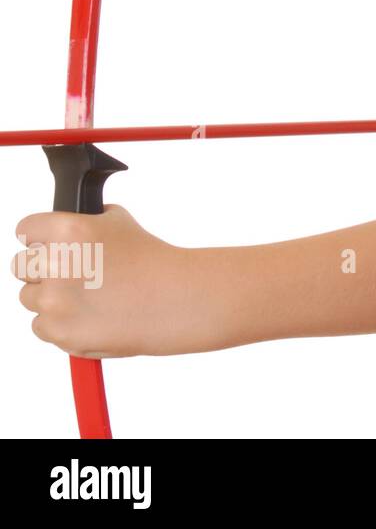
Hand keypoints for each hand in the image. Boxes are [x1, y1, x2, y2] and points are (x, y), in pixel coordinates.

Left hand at [12, 204, 219, 357]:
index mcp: (67, 230)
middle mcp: (54, 263)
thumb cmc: (152, 261)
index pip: (25, 230)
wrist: (176, 299)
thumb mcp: (119, 222)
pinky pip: (41, 326)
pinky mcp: (58, 331)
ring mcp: (54, 300)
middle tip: (75, 274)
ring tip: (90, 297)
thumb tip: (60, 227)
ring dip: (52, 298)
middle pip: (20, 266)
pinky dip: (61, 324)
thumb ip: (82, 222)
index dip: (41, 238)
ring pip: (29, 298)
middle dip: (43, 269)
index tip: (53, 245)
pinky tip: (92, 315)